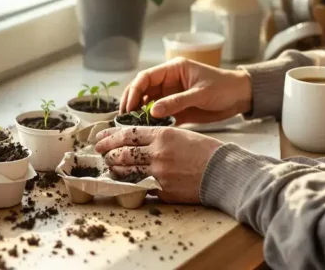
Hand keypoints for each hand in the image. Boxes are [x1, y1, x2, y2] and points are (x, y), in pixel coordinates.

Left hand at [94, 126, 223, 203]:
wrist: (224, 172)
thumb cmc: (206, 151)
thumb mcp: (181, 135)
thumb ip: (158, 138)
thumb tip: (136, 141)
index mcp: (162, 135)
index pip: (127, 134)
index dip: (110, 136)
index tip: (100, 137)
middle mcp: (157, 153)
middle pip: (122, 153)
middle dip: (107, 153)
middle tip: (100, 153)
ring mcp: (159, 173)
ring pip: (126, 171)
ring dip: (115, 169)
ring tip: (110, 166)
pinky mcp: (163, 190)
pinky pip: (140, 186)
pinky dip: (130, 184)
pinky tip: (125, 182)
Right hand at [120, 57, 252, 123]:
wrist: (242, 97)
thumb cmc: (224, 87)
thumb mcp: (201, 93)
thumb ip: (177, 102)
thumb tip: (152, 111)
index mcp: (172, 70)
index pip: (145, 77)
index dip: (134, 91)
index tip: (128, 106)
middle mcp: (168, 82)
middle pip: (142, 91)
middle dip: (131, 103)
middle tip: (124, 118)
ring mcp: (171, 96)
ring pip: (148, 104)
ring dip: (139, 114)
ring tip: (132, 126)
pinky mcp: (176, 109)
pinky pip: (159, 115)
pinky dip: (152, 122)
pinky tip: (147, 130)